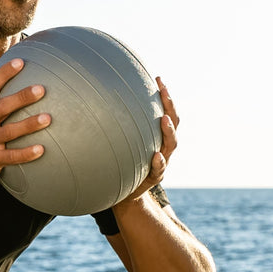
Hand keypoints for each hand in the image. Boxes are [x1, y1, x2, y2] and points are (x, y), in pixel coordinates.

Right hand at [0, 58, 50, 184]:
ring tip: (47, 118)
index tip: (20, 62)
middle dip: (21, 98)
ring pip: (8, 132)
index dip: (4, 74)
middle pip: (1, 108)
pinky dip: (25, 154)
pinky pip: (10, 157)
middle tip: (41, 89)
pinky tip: (41, 149)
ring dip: (28, 125)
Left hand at [123, 76, 177, 201]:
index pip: (166, 111)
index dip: (165, 96)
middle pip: (173, 123)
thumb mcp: (121, 142)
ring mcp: (161, 162)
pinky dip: (158, 162)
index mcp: (157, 136)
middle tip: (164, 92)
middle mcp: (163, 146)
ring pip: (171, 144)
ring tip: (163, 119)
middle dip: (170, 106)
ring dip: (168, 130)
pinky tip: (156, 155)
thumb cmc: (121, 162)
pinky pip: (159, 169)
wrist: (123, 192)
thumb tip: (99, 97)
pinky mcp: (154, 177)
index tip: (158, 79)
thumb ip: (118, 126)